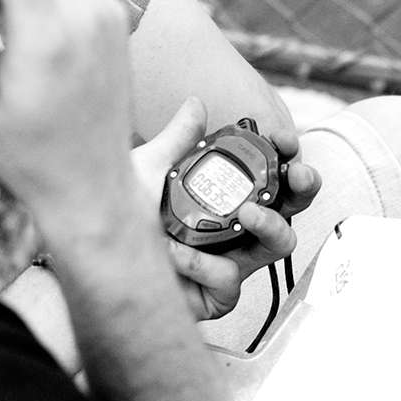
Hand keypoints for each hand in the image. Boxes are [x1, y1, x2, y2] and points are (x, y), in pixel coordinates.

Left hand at [131, 97, 320, 319]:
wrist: (95, 258)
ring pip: (277, 247)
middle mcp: (235, 229)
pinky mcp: (216, 296)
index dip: (287, 156)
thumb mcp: (147, 169)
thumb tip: (196, 104)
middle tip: (296, 176)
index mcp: (227, 198)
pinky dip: (203, 264)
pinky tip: (173, 253)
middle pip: (290, 209)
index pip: (272, 175)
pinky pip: (231, 279)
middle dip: (304, 188)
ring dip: (269, 225)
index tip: (283, 140)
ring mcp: (229, 263)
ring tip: (246, 212)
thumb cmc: (121, 219)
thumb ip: (176, 138)